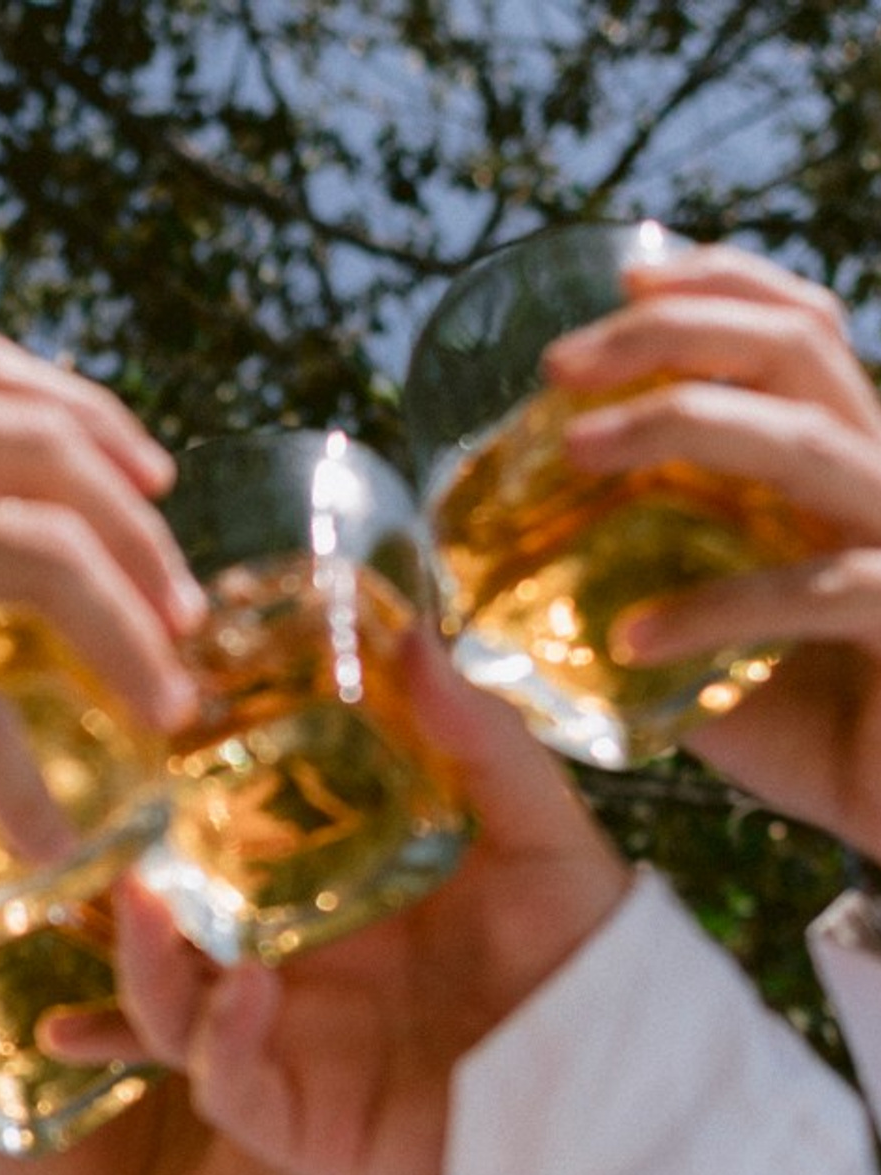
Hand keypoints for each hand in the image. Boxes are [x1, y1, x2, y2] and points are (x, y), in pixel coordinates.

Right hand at [41, 640, 630, 1174]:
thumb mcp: (537, 829)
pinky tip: (242, 991)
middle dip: (117, 894)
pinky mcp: (293, 1119)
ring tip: (142, 904)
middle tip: (99, 835)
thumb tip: (409, 638)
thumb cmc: (580, 952)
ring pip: (167, 1009)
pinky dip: (220, 1040)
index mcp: (319, 895)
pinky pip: (224, 1084)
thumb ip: (477, 740)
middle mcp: (279, 967)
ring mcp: (278, 1045)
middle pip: (164, 931)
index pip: (211, 850)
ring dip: (141, 964)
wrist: (625, 1077)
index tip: (123, 752)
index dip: (160, 812)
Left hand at [542, 244, 880, 855]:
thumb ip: (644, 602)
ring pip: (805, 443)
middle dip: (672, 336)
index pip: (800, 330)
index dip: (722, 285)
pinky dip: (716, 610)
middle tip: (557, 365)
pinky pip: (818, 593)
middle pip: (793, 350)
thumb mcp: (712, 647)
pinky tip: (631, 640)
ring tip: (575, 453)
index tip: (623, 280)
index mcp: (843, 459)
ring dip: (682, 428)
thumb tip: (501, 599)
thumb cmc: (818, 723)